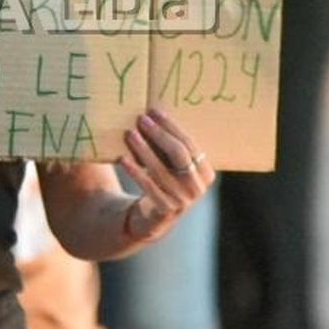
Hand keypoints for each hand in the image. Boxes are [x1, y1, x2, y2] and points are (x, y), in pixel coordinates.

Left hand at [117, 107, 215, 243]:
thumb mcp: (170, 165)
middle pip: (179, 154)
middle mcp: (198, 187)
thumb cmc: (161, 181)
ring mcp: (183, 201)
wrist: (151, 218)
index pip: (189, 144)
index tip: (154, 110)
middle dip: (159, 134)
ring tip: (129, 134)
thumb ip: (169, 146)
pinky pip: (148, 186)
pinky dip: (135, 171)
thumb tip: (153, 112)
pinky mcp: (165, 210)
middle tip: (141, 119)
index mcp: (205, 172)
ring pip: (161, 169)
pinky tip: (122, 158)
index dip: (171, 126)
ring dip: (143, 149)